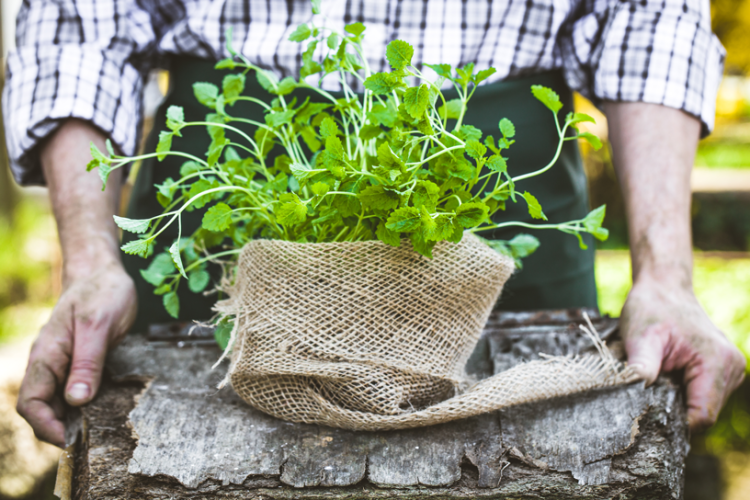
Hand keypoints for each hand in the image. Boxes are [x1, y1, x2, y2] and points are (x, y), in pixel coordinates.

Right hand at [16, 262, 135, 446]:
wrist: (104, 273)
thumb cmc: (101, 293)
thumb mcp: (98, 326)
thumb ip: (87, 362)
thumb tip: (76, 400)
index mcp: (46, 356)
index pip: (31, 402)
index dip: (46, 426)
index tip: (70, 440)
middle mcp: (50, 364)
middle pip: (44, 409)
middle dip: (61, 428)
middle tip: (92, 439)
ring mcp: (64, 364)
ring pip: (60, 403)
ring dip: (75, 419)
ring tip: (101, 428)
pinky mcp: (80, 363)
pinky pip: (76, 391)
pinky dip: (86, 405)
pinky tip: (106, 410)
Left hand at [621, 277, 745, 429]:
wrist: (663, 288)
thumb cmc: (651, 309)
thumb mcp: (640, 337)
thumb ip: (641, 368)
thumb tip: (634, 398)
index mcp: (717, 362)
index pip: (702, 416)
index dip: (673, 422)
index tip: (647, 415)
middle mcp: (732, 367)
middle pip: (704, 414)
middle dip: (674, 410)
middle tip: (648, 393)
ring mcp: (731, 369)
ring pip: (704, 407)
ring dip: (679, 400)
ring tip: (660, 378)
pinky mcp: (723, 370)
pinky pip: (704, 395)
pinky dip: (684, 392)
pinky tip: (668, 376)